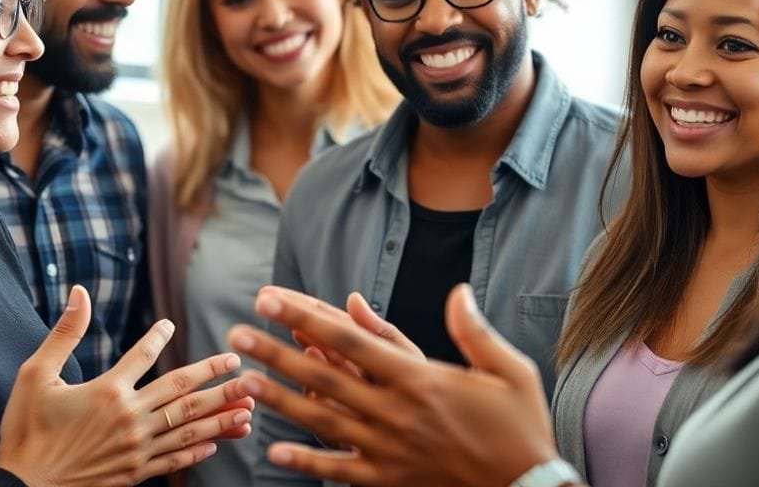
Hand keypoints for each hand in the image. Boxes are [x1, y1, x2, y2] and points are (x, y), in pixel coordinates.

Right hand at [0, 285, 255, 485]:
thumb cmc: (25, 431)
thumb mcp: (35, 375)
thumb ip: (64, 333)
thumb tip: (79, 293)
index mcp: (107, 391)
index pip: (143, 355)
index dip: (158, 336)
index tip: (171, 324)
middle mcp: (129, 418)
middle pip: (182, 393)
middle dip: (216, 379)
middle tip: (241, 365)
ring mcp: (135, 449)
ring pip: (188, 428)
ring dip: (221, 414)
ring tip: (248, 405)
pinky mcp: (134, 474)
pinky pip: (175, 460)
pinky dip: (198, 451)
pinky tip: (216, 442)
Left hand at [228, 284, 562, 486]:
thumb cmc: (520, 426)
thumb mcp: (508, 369)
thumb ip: (474, 330)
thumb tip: (457, 291)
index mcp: (420, 379)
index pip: (350, 341)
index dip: (306, 317)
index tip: (272, 299)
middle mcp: (397, 413)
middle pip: (323, 377)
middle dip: (277, 354)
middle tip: (238, 334)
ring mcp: (389, 450)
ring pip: (322, 421)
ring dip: (281, 401)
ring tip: (246, 383)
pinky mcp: (390, 481)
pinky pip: (340, 470)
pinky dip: (307, 462)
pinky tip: (275, 453)